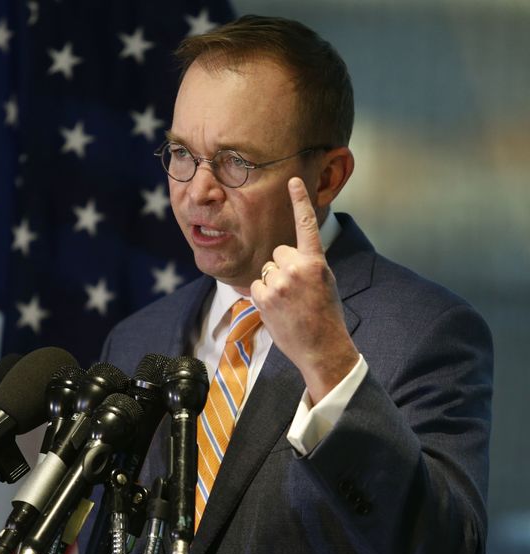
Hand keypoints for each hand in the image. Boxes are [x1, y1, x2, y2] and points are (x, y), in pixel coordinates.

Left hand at [250, 177, 358, 403]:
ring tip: (289, 303)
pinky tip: (278, 310)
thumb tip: (286, 258)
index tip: (293, 179)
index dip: (299, 200)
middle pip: (278, 252)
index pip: (306, 225)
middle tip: (296, 291)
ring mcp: (280, 282)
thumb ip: (307, 265)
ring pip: (267, 270)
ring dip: (273, 284)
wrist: (323, 347)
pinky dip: (264, 297)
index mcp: (316, 261)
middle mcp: (297, 267)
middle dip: (283, 267)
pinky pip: (257, 286)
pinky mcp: (265, 296)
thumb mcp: (325, 283)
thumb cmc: (325, 315)